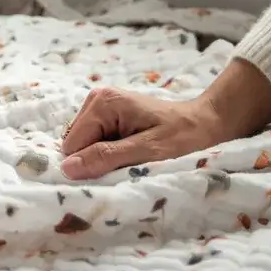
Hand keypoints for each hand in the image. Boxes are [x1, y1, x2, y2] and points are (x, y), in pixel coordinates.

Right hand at [59, 89, 227, 179]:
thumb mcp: (147, 151)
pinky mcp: (107, 115)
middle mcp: (96, 99)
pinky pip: (94, 141)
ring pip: (83, 145)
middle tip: (128, 163)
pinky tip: (129, 151)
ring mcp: (101, 106)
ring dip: (102, 157)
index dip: (90, 164)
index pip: (73, 145)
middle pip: (75, 144)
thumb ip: (106, 157)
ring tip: (130, 157)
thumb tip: (67, 168)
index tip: (116, 171)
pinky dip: (108, 152)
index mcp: (103, 103)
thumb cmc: (181, 136)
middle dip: (96, 159)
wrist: (203, 123)